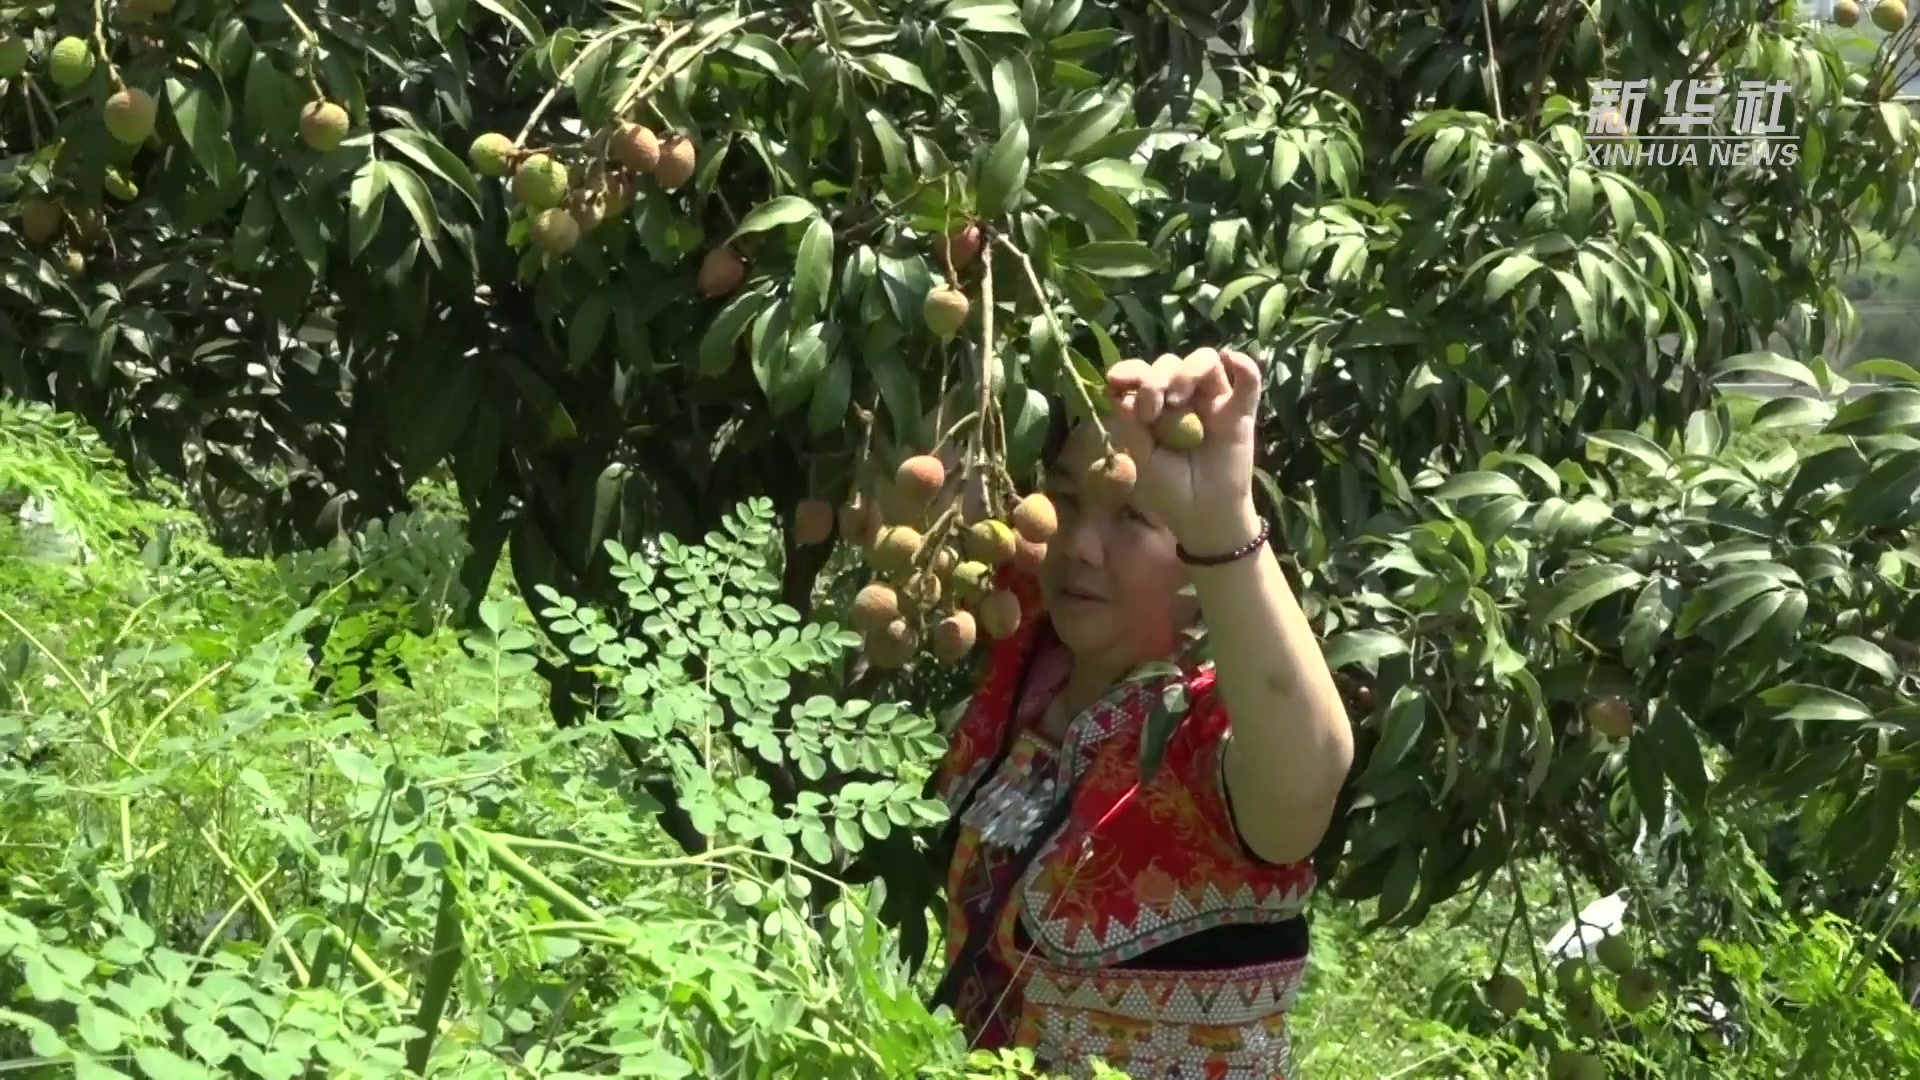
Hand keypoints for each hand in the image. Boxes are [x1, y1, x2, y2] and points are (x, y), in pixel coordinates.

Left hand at [1102, 347, 1263, 551]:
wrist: (1202, 516)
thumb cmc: (1168, 489)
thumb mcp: (1141, 457)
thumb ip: (1131, 424)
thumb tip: (1119, 390)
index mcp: (1156, 404)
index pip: (1142, 373)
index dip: (1130, 370)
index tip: (1116, 379)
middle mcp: (1184, 396)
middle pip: (1171, 363)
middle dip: (1156, 378)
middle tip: (1150, 411)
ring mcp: (1214, 401)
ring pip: (1205, 361)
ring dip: (1188, 371)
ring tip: (1178, 398)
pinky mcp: (1241, 412)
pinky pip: (1249, 382)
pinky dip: (1245, 367)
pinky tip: (1234, 360)